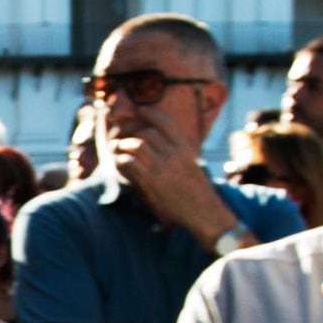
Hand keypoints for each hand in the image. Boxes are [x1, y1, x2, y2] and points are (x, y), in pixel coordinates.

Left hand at [109, 109, 237, 241]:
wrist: (204, 212)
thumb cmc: (199, 193)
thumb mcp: (193, 167)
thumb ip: (178, 156)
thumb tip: (162, 147)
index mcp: (186, 150)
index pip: (167, 124)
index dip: (152, 114)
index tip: (141, 110)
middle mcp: (174, 154)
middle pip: (148, 133)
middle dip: (134, 134)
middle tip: (125, 139)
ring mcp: (162, 167)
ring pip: (137, 145)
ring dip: (124, 145)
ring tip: (118, 148)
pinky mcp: (151, 180)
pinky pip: (130, 162)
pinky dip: (122, 159)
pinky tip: (120, 163)